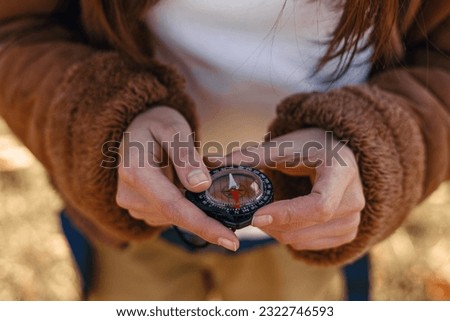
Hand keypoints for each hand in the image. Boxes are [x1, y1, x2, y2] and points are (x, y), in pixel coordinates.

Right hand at [115, 106, 238, 250]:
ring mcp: (133, 204)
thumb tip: (201, 186)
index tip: (231, 242)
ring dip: (196, 210)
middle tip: (236, 222)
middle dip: (208, 221)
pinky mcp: (140, 208)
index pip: (173, 206)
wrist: (137, 127)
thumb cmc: (157, 123)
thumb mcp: (173, 129)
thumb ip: (185, 155)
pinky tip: (192, 191)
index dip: (203, 225)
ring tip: (207, 186)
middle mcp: (130, 194)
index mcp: (136, 172)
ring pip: (174, 217)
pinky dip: (187, 208)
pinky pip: (170, 215)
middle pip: (175, 216)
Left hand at [213, 128, 364, 250]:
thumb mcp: (284, 146)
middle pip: (307, 226)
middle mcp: (355, 199)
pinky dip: (289, 237)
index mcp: (341, 171)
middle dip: (272, 224)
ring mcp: (355, 219)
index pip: (318, 206)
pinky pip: (310, 246)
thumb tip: (210, 161)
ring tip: (265, 214)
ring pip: (304, 240)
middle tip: (250, 213)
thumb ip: (250, 156)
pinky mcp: (349, 232)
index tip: (255, 217)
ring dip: (277, 232)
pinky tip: (282, 221)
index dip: (286, 215)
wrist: (338, 153)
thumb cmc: (309, 146)